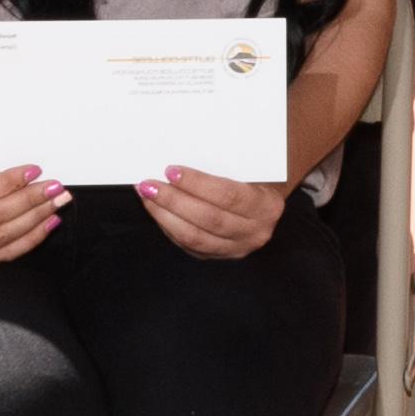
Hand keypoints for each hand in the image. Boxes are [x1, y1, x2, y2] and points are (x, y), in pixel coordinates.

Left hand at [136, 163, 291, 260]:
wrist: (266, 201)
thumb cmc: (256, 177)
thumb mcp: (252, 167)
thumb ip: (225, 164)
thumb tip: (181, 160)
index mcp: (267, 206)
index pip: (228, 195)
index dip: (197, 184)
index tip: (171, 171)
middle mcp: (255, 232)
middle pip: (208, 219)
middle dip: (174, 200)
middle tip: (150, 184)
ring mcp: (236, 248)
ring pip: (194, 237)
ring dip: (165, 215)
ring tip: (147, 195)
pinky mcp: (218, 255)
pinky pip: (188, 245)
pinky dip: (168, 226)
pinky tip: (156, 209)